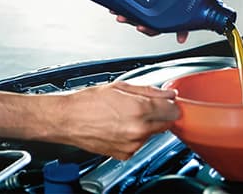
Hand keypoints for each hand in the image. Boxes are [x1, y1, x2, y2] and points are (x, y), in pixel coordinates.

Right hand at [58, 80, 180, 160]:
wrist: (69, 120)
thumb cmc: (88, 101)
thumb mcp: (119, 86)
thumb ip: (149, 90)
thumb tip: (168, 94)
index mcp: (138, 109)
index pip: (173, 110)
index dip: (172, 104)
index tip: (169, 101)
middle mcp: (138, 129)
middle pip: (166, 124)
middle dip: (160, 114)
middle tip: (143, 105)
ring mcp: (133, 144)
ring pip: (152, 133)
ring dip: (146, 124)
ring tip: (125, 114)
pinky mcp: (126, 154)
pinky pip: (139, 143)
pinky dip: (134, 135)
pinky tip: (120, 125)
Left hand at [112, 0, 188, 43]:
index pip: (182, 7)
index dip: (183, 24)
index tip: (180, 36)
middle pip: (160, 17)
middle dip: (151, 26)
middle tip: (141, 25)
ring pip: (142, 14)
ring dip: (133, 20)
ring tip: (123, 17)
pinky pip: (127, 5)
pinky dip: (121, 10)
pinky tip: (114, 8)